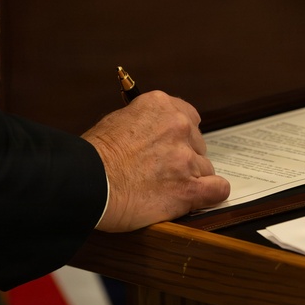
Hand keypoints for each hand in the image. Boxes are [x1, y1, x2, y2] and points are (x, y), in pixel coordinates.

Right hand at [82, 91, 229, 231]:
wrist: (87, 183)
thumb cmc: (93, 157)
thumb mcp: (116, 121)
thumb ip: (143, 123)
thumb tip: (151, 132)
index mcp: (159, 106)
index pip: (188, 117)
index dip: (180, 136)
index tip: (171, 146)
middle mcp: (177, 127)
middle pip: (197, 144)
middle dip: (184, 157)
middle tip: (162, 171)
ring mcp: (185, 158)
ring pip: (205, 168)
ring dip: (190, 178)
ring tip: (166, 189)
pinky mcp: (188, 188)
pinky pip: (218, 189)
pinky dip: (211, 194)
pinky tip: (199, 198)